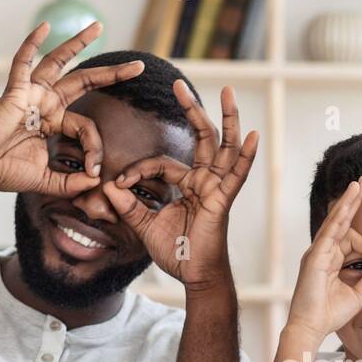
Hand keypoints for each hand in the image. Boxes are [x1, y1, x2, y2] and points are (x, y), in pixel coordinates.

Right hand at [0, 22, 144, 196]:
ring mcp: (31, 94)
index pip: (86, 127)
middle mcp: (45, 104)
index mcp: (52, 123)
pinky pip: (24, 63)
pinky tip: (46, 28)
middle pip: (84, 81)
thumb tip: (95, 183)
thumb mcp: (44, 181)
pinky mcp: (14, 91)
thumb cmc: (0, 170)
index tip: (94, 171)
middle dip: (112, 74)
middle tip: (138, 66)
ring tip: (99, 27)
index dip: (95, 148)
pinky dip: (33, 44)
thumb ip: (69, 183)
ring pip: (60, 63)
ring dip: (79, 44)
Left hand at [101, 84, 258, 291]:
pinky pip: (236, 175)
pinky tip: (253, 135)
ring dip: (225, 119)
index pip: (162, 164)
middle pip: (203, 139)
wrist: (194, 277)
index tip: (119, 183)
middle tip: (179, 85)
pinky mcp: (223, 201)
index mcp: (188, 186)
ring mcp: (216, 189)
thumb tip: (108, 187)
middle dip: (193, 111)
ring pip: (223, 147)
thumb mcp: (144, 226)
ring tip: (228, 92)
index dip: (138, 170)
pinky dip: (244, 156)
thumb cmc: (177, 253)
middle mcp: (205, 183)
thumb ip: (128, 206)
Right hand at [286, 178, 361, 345]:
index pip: (350, 239)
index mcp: (331, 260)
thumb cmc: (330, 314)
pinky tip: (346, 205)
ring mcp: (316, 253)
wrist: (311, 328)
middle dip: (352, 201)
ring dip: (347, 202)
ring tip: (358, 184)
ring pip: (334, 221)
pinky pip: (328, 233)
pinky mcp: (314, 258)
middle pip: (340, 221)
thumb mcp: (358, 294)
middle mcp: (322, 252)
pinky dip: (338, 218)